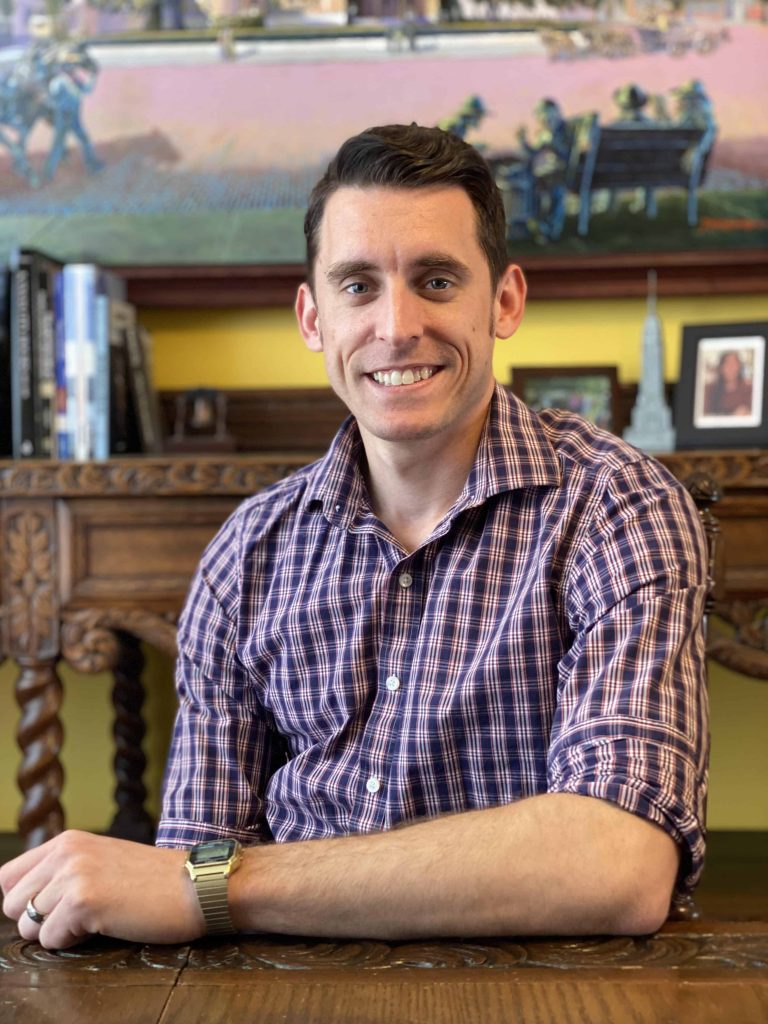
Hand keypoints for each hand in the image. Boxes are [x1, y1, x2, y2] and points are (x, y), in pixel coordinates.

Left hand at [0, 830, 202, 948]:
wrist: (197, 884)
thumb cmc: (155, 881)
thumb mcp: (102, 862)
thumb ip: (65, 872)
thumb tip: (25, 903)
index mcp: (68, 841)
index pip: (7, 876)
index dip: (25, 900)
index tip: (54, 908)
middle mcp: (66, 852)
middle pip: (10, 903)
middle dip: (39, 920)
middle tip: (79, 916)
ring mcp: (73, 875)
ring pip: (28, 924)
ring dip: (58, 932)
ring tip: (96, 918)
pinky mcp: (84, 901)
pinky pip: (51, 939)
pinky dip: (75, 942)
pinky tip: (106, 924)